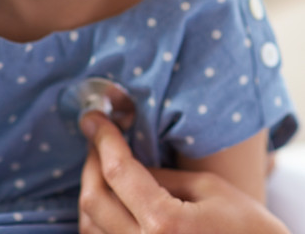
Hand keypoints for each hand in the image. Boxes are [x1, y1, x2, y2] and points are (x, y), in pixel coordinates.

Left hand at [79, 112, 289, 233]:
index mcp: (164, 224)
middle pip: (93, 200)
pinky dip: (99, 219)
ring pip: (90, 227)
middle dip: (90, 163)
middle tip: (97, 139)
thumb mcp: (208, 188)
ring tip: (102, 166)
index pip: (117, 171)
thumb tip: (126, 161)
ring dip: (91, 191)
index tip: (94, 118)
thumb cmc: (249, 230)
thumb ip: (161, 175)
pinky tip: (112, 200)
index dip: (103, 139)